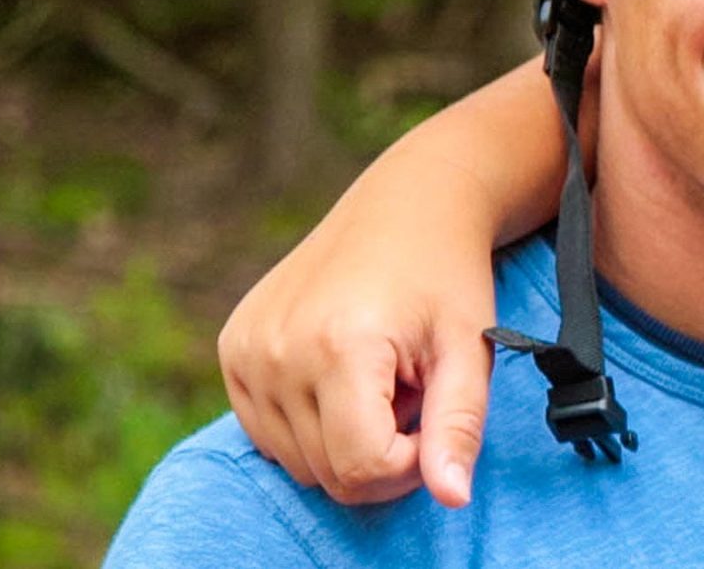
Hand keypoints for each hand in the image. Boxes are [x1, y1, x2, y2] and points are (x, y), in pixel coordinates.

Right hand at [218, 196, 497, 507]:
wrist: (406, 204)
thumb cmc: (446, 275)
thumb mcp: (470, 348)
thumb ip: (459, 427)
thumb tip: (453, 497)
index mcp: (339, 346)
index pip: (363, 467)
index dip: (410, 465)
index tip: (436, 421)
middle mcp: (278, 350)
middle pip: (328, 472)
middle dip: (383, 450)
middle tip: (413, 389)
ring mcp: (246, 348)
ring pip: (296, 460)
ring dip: (347, 436)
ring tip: (382, 377)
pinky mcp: (233, 347)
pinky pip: (268, 431)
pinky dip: (311, 421)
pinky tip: (345, 372)